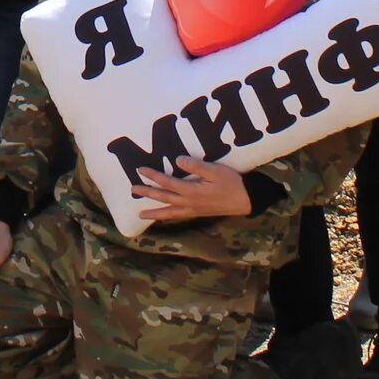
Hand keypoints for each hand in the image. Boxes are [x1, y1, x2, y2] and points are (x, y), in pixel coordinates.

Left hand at [132, 157, 251, 223]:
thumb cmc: (232, 183)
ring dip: (154, 213)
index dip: (153, 176)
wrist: (246, 200)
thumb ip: (196, 166)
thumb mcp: (215, 171)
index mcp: (191, 191)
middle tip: (133, 190)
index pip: (167, 183)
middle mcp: (189, 203)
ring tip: (141, 215)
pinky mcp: (198, 213)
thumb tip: (177, 160)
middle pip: (164, 198)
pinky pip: (178, 216)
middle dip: (147, 194)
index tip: (140, 170)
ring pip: (169, 212)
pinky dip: (168, 217)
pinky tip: (164, 217)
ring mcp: (193, 210)